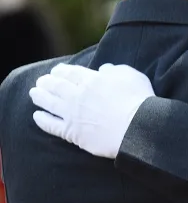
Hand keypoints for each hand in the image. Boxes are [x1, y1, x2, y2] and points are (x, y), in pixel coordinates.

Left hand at [29, 63, 154, 158]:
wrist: (136, 128)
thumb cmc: (138, 99)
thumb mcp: (131, 75)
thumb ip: (115, 70)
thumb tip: (104, 69)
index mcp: (92, 80)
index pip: (70, 73)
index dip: (61, 71)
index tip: (56, 70)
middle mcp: (77, 96)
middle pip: (56, 86)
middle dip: (47, 82)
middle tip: (41, 81)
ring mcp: (72, 115)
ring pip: (49, 103)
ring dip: (40, 97)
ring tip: (34, 93)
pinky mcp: (72, 132)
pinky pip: (51, 125)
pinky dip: (42, 120)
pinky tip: (36, 116)